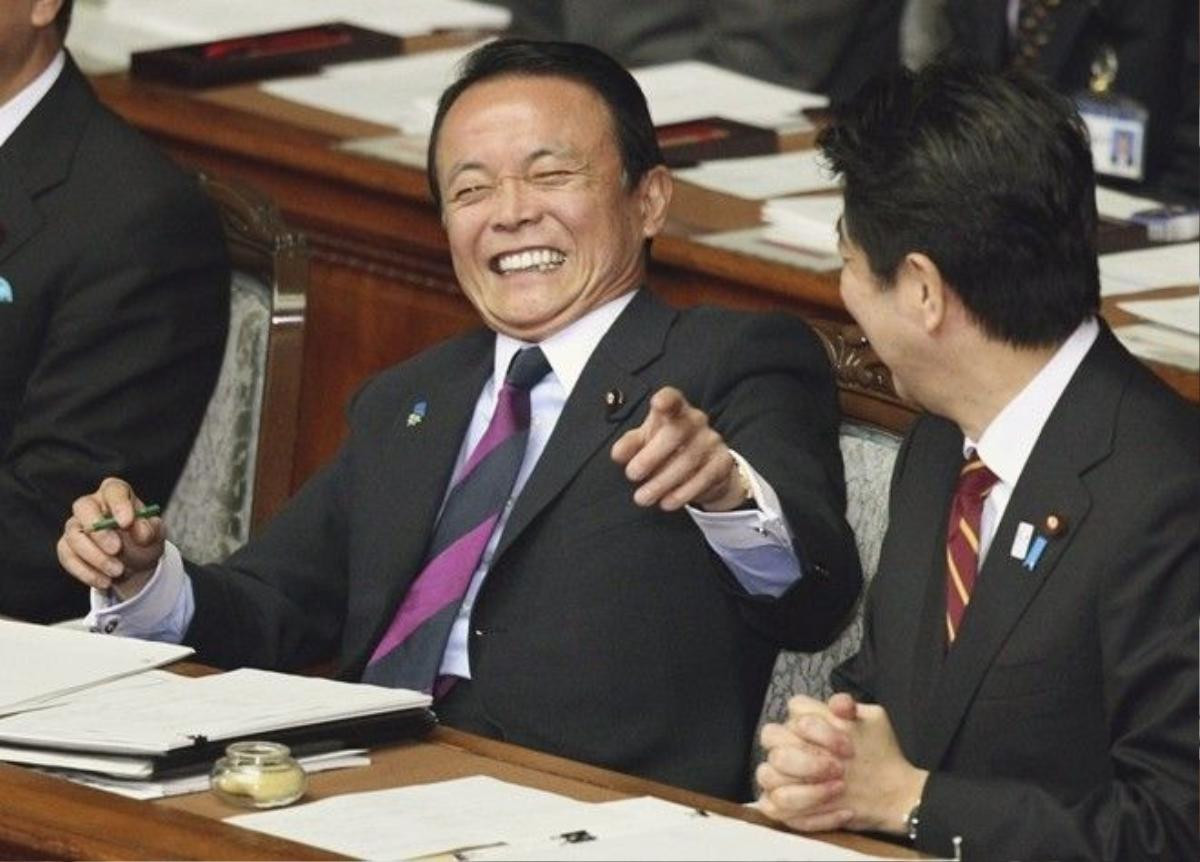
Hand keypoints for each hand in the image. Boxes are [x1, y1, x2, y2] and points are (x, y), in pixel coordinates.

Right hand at [57, 477, 165, 600]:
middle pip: (84, 507)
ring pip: (74, 535)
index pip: (113, 490)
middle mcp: (92, 504)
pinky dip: (86, 571)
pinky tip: (105, 581)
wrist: (133, 563)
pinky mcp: (67, 546)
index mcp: (116, 493)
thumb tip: (142, 533)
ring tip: (118, 571)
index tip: (127, 523)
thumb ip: (152, 530)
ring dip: (95, 557)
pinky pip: (68, 556)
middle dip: (99, 531)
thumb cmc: (144, 540)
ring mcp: (76, 525)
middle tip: (116, 549)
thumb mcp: (155, 534)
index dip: (119, 504)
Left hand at [610, 386, 746, 511]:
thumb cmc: (667, 449)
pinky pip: (703, 479)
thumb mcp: (645, 442)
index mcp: (675, 410)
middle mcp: (696, 420)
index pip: (673, 398)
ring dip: (661, 482)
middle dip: (651, 456)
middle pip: (677, 432)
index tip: (658, 403)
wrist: (706, 470)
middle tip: (631, 475)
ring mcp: (712, 441)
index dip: (667, 399)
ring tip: (642, 497)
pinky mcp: (722, 463)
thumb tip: (617, 454)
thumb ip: (630, 445)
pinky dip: (682, 493)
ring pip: (688, 460)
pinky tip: (666, 503)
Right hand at [758, 693, 928, 835]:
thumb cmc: (874, 753)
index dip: (817, 728)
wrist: (891, 789)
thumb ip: (851, 708)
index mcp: (803, 721)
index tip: (847, 747)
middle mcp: (785, 744)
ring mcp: (779, 776)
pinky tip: (841, 812)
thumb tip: (840, 704)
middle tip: (838, 769)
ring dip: (806, 789)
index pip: (792, 709)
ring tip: (839, 790)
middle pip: (771, 739)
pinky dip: (810, 815)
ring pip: (767, 775)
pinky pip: (775, 809)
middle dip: (807, 759)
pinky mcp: (782, 807)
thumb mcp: (872, 722)